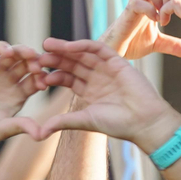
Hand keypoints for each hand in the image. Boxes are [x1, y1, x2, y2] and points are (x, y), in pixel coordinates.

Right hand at [0, 42, 46, 149]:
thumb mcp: (0, 129)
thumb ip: (21, 126)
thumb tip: (43, 135)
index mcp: (17, 95)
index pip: (36, 80)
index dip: (42, 78)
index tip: (44, 81)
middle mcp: (7, 81)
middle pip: (27, 64)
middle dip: (35, 62)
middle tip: (38, 64)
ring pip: (14, 53)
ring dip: (23, 51)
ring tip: (27, 54)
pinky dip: (2, 47)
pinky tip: (7, 52)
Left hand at [31, 39, 180, 147]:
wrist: (143, 122)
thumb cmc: (117, 124)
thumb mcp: (83, 121)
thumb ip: (61, 122)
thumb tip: (38, 134)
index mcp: (89, 92)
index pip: (67, 78)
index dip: (52, 75)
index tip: (36, 74)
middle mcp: (97, 79)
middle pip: (72, 65)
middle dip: (55, 60)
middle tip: (37, 56)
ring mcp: (107, 69)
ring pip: (82, 55)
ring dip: (65, 49)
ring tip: (47, 45)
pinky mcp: (118, 62)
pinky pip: (99, 49)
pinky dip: (84, 46)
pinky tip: (68, 46)